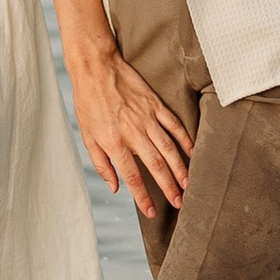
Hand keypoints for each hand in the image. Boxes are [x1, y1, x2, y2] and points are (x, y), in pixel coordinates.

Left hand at [64, 35, 192, 213]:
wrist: (96, 67)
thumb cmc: (88, 102)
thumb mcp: (87, 136)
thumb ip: (101, 164)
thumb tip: (115, 187)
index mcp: (114, 142)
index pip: (132, 176)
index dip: (143, 197)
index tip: (151, 212)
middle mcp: (133, 132)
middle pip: (156, 165)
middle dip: (169, 187)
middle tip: (179, 203)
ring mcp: (147, 117)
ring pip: (169, 148)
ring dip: (180, 168)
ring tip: (188, 184)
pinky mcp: (155, 105)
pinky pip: (174, 125)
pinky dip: (185, 140)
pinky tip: (192, 153)